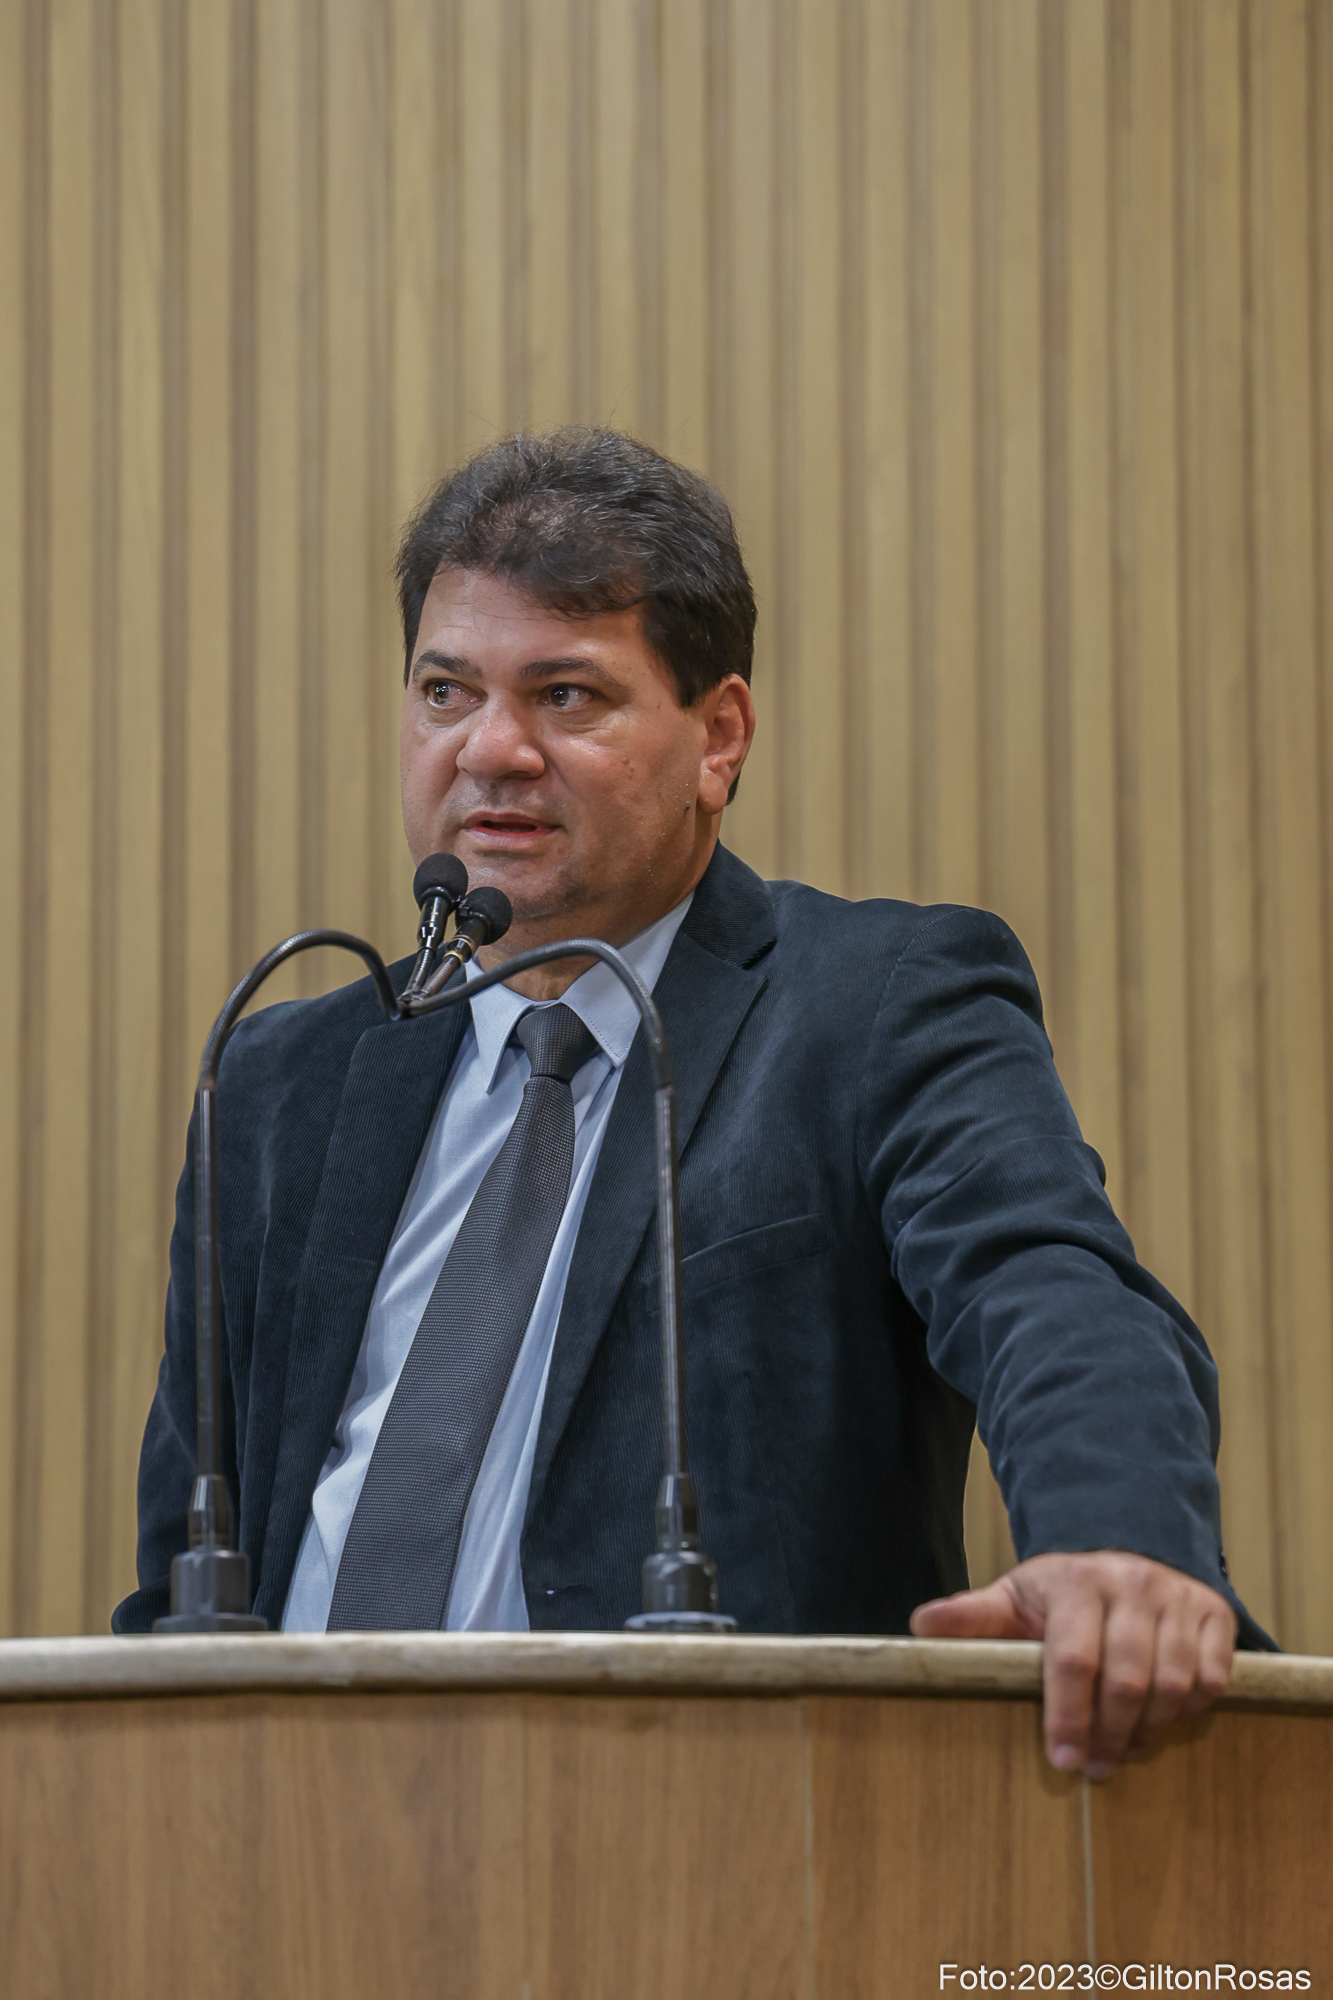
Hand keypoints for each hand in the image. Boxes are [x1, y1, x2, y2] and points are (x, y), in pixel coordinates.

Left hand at [909, 1550, 1235, 1777]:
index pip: (1073, 1659)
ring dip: (1147, 1732)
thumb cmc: (1063, 1591)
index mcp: (1076, 1582)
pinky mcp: (1216, 1614)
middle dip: (1108, 1735)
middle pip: (1127, 1681)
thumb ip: (974, 1616)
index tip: (1061, 1760)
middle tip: (1093, 1768)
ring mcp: (1178, 1598)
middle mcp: (1132, 1584)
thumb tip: (920, 1628)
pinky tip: (1160, 1721)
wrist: (1128, 1551)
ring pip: (1172, 1685)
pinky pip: (1211, 1679)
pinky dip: (1187, 1711)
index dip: (1067, 1717)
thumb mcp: (1016, 1597)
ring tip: (1122, 1753)